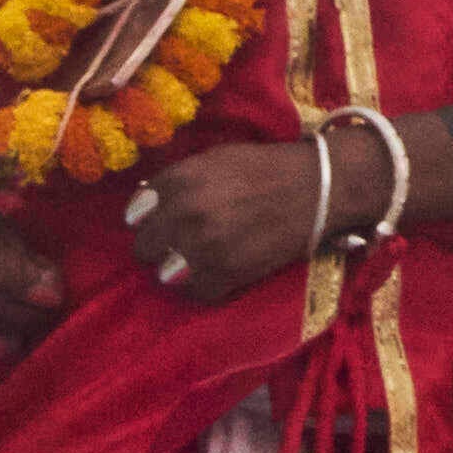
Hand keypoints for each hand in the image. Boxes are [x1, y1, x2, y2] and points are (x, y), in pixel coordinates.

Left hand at [121, 140, 334, 308]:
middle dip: (159, 245)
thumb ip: (177, 180)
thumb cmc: (264, 169)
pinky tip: (218, 272)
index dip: (148, 218)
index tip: (162, 220)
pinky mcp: (228, 274)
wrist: (318, 189)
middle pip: (143, 247)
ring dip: (176, 270)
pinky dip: (205, 286)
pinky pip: (196, 292)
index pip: (135, 213)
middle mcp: (186, 214)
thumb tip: (147, 202)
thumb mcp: (213, 160)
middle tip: (179, 243)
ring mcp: (205, 247)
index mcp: (179, 180)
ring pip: (163, 274)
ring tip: (196, 262)